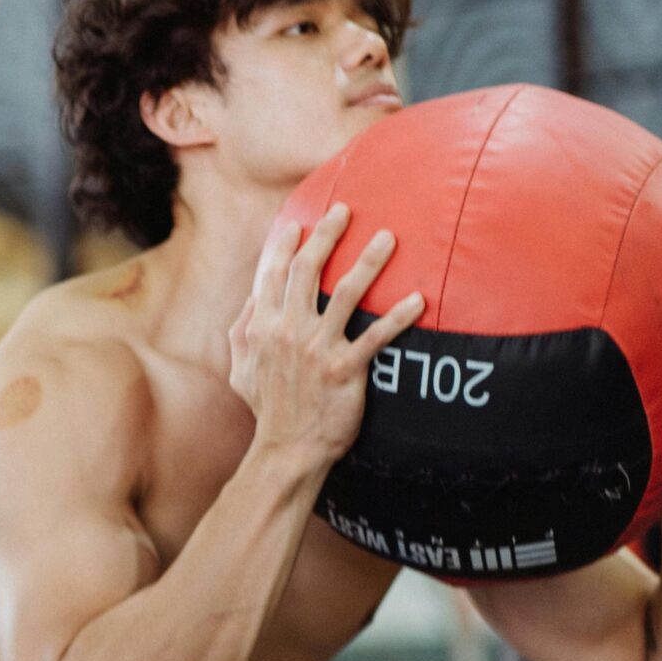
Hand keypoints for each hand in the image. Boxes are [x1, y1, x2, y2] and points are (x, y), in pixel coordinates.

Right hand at [228, 203, 418, 464]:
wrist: (286, 450)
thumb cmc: (268, 410)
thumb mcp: (241, 370)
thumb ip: (242, 333)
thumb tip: (250, 301)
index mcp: (262, 328)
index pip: (271, 275)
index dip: (285, 245)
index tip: (300, 223)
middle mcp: (288, 331)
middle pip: (307, 271)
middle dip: (326, 235)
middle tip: (345, 210)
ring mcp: (317, 349)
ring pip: (345, 293)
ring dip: (368, 262)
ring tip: (388, 237)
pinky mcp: (344, 369)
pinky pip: (376, 336)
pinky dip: (399, 316)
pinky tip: (420, 299)